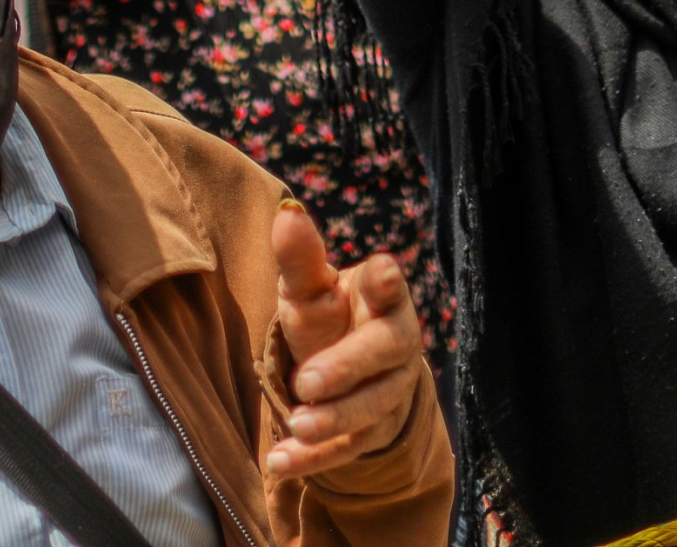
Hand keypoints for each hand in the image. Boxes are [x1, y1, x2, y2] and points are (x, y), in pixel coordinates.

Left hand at [266, 200, 422, 478]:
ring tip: (296, 425)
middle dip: (347, 366)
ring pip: (373, 407)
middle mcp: (396, 342)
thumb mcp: (308, 290)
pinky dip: (315, 459)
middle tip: (306, 380)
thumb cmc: (326, 318)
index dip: (386, 282)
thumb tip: (286, 212)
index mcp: (382, 298)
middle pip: (386, 352)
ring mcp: (391, 390)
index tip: (382, 271)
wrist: (344, 376)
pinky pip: (350, 450)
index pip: (389, 287)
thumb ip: (299, 258)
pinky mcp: (375, 431)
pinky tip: (280, 463)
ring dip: (335, 419)